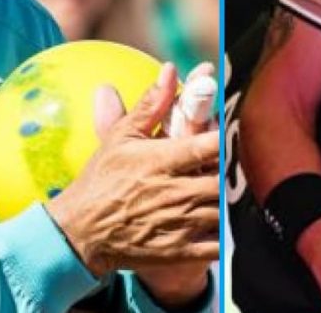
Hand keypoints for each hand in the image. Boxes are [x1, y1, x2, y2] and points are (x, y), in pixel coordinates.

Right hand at [47, 64, 219, 280]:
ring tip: (234, 193)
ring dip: (232, 202)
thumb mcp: (121, 137)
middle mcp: (173, 193)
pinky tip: (229, 225)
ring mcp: (178, 225)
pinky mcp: (179, 251)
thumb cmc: (101, 180)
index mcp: (160, 161)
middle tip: (240, 167)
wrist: (80, 232)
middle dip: (234, 174)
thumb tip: (170, 70)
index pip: (208, 146)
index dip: (228, 139)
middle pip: (222, 180)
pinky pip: (217, 246)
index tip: (235, 134)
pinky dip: (228, 237)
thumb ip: (152, 103)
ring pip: (223, 212)